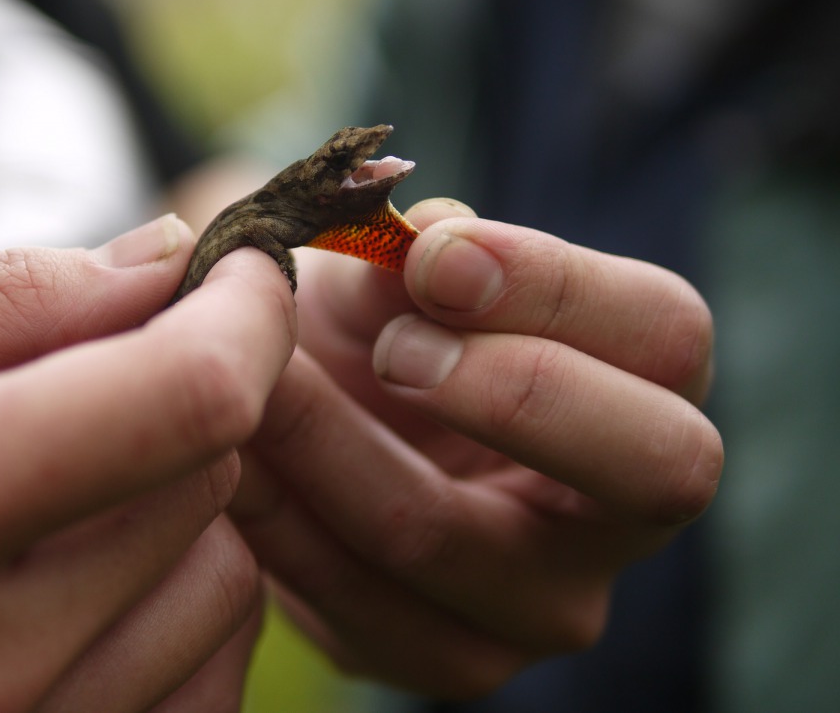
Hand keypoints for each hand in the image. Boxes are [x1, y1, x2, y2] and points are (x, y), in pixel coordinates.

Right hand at [0, 215, 295, 711]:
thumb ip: (2, 301)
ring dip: (175, 507)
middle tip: (89, 378)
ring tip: (59, 492)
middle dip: (177, 398)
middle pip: (208, 478)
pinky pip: (207, 673)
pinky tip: (82, 577)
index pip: (181, 401)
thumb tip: (167, 259)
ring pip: (226, 579)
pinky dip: (174, 603)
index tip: (244, 270)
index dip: (245, 315)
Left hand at [231, 200, 721, 697]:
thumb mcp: (395, 274)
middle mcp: (623, 512)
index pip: (666, 334)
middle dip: (509, 394)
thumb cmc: (379, 327)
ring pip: (446, 536)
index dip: (555, 285)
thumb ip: (418, 251)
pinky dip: (277, 521)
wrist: (320, 423)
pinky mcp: (443, 655)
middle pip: (653, 466)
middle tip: (392, 349)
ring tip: (253, 380)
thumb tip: (429, 239)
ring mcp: (541, 603)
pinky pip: (357, 601)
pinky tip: (228, 461)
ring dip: (329, 445)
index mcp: (646, 383)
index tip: (432, 254)